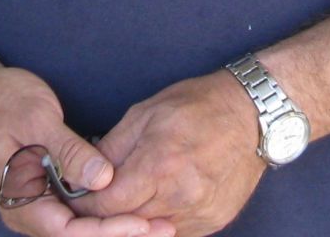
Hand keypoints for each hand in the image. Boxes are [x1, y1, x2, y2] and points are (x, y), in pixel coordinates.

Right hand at [0, 65, 173, 236]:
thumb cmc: (3, 103)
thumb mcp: (37, 120)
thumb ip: (69, 152)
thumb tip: (103, 179)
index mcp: (19, 202)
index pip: (67, 232)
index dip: (107, 231)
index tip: (142, 224)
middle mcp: (27, 212)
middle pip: (78, 236)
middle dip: (120, 233)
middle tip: (165, 227)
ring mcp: (37, 204)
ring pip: (80, 227)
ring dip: (117, 227)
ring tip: (159, 223)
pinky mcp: (48, 192)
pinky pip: (79, 212)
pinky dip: (106, 213)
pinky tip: (136, 208)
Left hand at [79, 71, 265, 236]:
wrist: (253, 115)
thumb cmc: (198, 105)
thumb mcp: (145, 113)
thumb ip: (112, 148)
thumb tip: (86, 174)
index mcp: (158, 166)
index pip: (106, 206)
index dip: (85, 204)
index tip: (77, 197)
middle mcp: (179, 197)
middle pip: (125, 224)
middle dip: (108, 213)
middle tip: (101, 198)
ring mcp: (198, 214)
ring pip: (149, 231)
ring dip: (134, 219)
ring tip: (132, 195)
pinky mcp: (212, 223)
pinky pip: (174, 232)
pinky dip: (159, 220)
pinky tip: (159, 199)